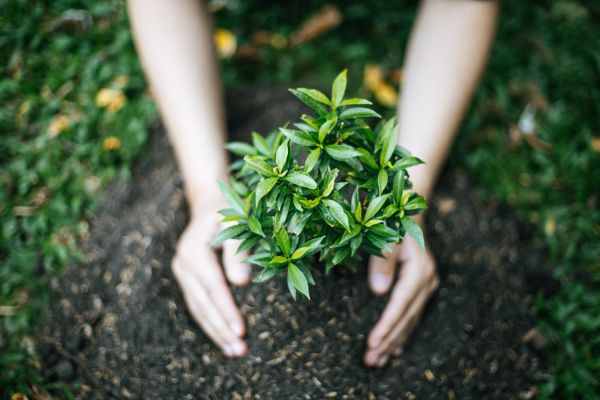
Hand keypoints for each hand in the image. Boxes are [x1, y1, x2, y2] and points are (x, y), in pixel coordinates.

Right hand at [171, 203, 250, 357]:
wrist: (209, 203)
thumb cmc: (229, 211)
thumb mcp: (237, 223)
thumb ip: (238, 251)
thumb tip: (241, 283)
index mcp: (194, 250)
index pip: (213, 287)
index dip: (226, 310)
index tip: (241, 331)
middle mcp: (183, 263)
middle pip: (202, 303)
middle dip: (221, 329)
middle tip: (239, 350)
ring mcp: (182, 272)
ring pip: (197, 308)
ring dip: (215, 332)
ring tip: (233, 352)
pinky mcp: (187, 278)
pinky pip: (197, 305)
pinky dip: (209, 323)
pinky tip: (223, 338)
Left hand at [363, 227, 438, 366]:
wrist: (410, 213)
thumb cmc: (393, 223)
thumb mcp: (386, 238)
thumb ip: (382, 263)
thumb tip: (378, 292)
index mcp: (419, 271)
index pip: (400, 306)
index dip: (386, 326)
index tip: (372, 344)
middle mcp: (427, 282)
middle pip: (406, 318)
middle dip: (388, 341)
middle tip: (370, 361)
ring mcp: (428, 286)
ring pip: (410, 321)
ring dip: (394, 342)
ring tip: (378, 362)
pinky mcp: (423, 288)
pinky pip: (413, 316)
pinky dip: (403, 333)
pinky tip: (395, 350)